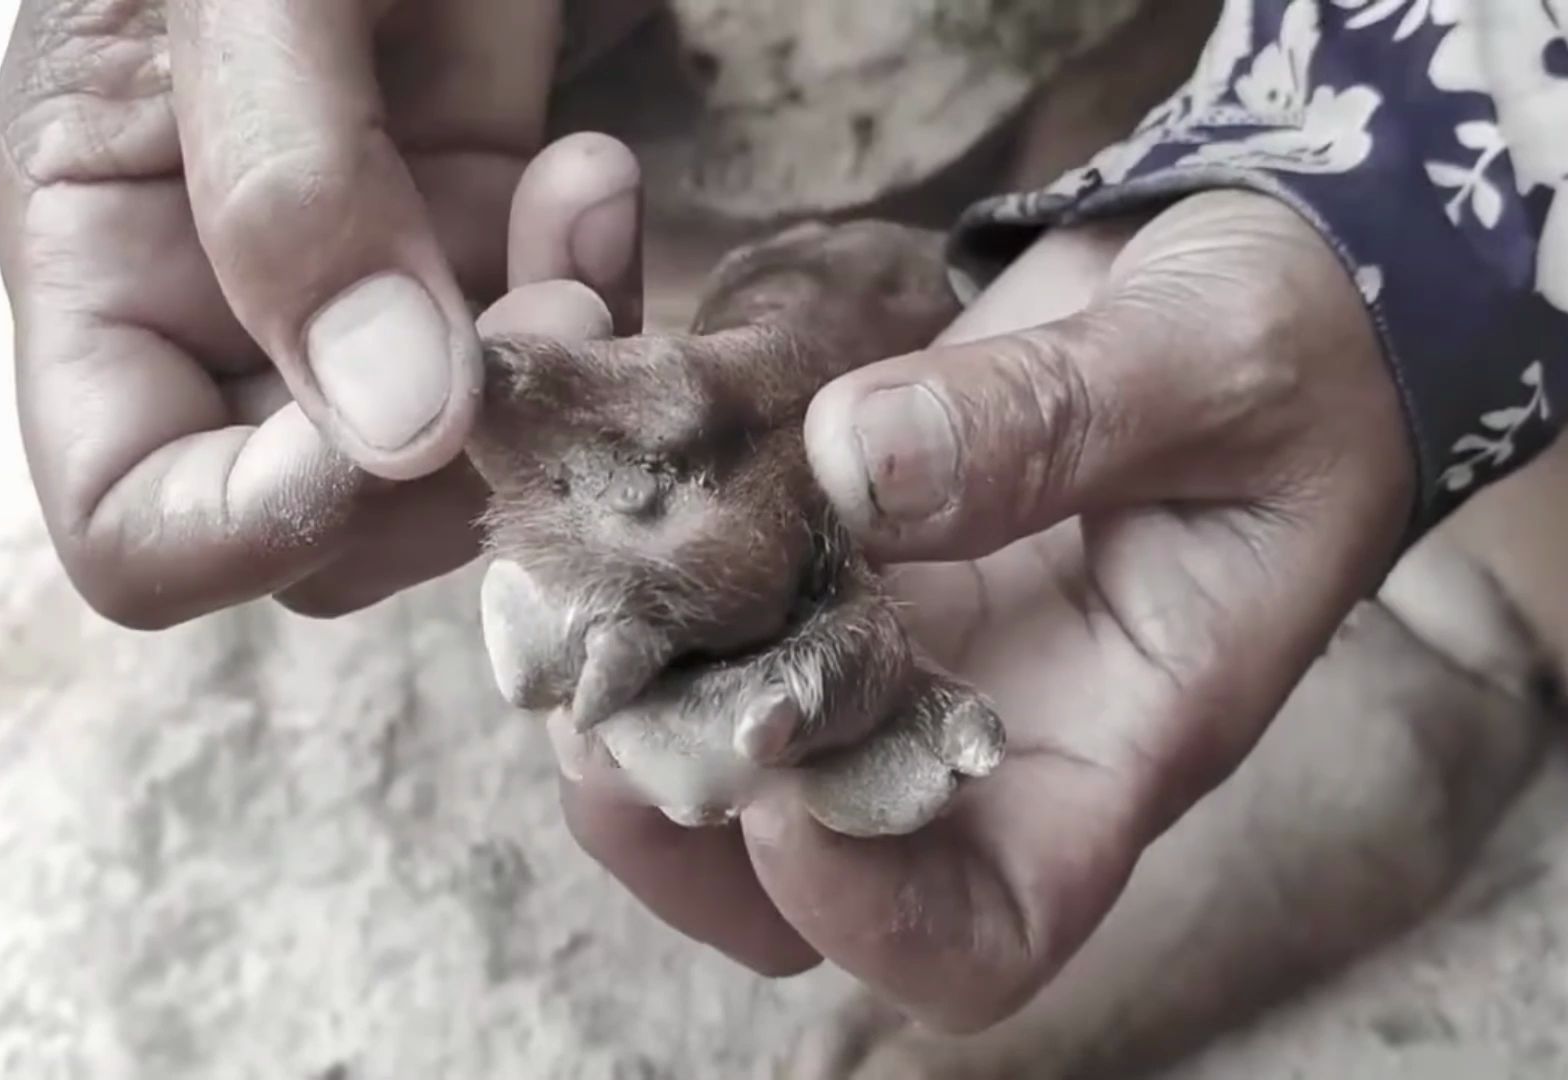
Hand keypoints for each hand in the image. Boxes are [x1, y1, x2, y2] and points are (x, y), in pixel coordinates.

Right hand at [0, 0, 651, 626]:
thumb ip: (292, 194)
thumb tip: (399, 427)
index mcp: (105, 273)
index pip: (140, 533)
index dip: (269, 523)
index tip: (412, 412)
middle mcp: (229, 323)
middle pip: (328, 536)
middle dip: (460, 455)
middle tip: (546, 299)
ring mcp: (369, 303)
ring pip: (465, 474)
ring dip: (554, 374)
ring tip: (580, 195)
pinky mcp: (478, 256)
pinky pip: (553, 368)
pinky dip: (597, 301)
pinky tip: (595, 178)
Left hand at [561, 190, 1415, 1028]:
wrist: (1251, 271)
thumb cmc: (1294, 343)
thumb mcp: (1219, 365)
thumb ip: (1059, 420)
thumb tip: (853, 466)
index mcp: (1103, 738)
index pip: (982, 928)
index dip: (867, 914)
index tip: (781, 803)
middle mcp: (970, 721)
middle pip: (789, 869)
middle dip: (669, 813)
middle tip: (595, 700)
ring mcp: (884, 632)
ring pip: (707, 730)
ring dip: (610, 677)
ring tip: (555, 573)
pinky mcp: (822, 535)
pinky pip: (698, 576)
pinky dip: (625, 524)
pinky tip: (577, 404)